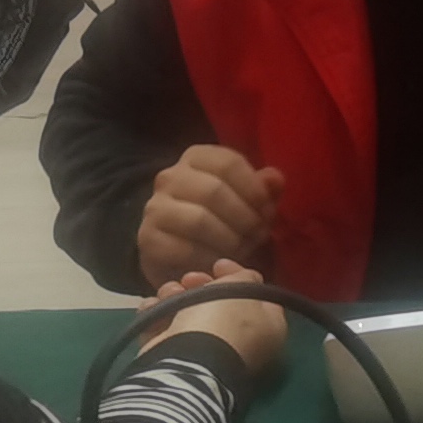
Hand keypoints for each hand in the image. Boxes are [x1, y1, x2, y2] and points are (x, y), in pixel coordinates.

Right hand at [138, 145, 282, 290]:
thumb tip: (274, 179)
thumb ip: (263, 190)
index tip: (268, 212)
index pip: (228, 162)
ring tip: (243, 251)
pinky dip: (209, 259)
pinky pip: (184, 249)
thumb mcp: (247, 203)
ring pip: (199, 219)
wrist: (182, 257)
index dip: (254, 189)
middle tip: (259, 236)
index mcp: (196, 158)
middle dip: (245, 217)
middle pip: (215, 190)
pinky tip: (220, 264)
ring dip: (230, 239)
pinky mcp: (148, 239)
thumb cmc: (223, 223)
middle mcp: (170, 177)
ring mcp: (155, 207)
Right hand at [145, 261, 288, 381]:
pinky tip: (151, 305)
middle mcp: (242, 343)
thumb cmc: (223, 321)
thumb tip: (247, 279)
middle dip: (200, 285)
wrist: (188, 360)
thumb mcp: (242, 288)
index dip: (237, 275)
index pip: (258, 295)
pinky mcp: (177, 358)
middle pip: (220, 304)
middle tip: (189, 278)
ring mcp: (208, 352)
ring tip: (168, 292)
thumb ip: (246, 278)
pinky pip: (166, 328)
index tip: (218, 264)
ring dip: (175, 295)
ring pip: (190, 313)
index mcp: (268, 329)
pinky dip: (157, 313)